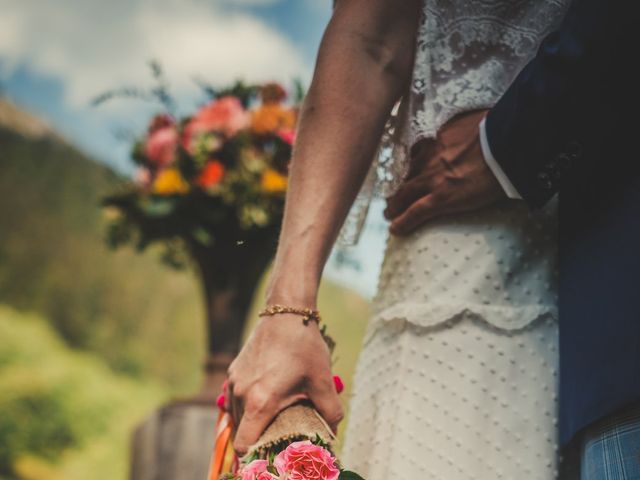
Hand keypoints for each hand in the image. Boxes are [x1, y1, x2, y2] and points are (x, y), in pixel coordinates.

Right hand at [226, 314, 342, 454]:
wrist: (286, 312)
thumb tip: (332, 432)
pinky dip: (246, 405)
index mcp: (260, 401)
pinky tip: (265, 397)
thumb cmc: (304, 346)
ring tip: (273, 417)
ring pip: (236, 415)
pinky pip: (234, 398)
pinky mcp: (233, 370)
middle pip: (240, 432)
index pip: (244, 445)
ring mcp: (234, 381)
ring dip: (251, 421)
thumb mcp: (322, 381)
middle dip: (257, 439)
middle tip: (278, 437)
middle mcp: (240, 394)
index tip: (270, 455)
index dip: (255, 456)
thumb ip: (330, 412)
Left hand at [384, 109, 506, 234]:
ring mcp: (432, 178)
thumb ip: (465, 126)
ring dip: (395, 205)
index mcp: (437, 139)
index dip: (409, 164)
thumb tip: (472, 124)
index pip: (416, 152)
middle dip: (396, 185)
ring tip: (390, 213)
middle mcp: (429, 158)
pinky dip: (403, 221)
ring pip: (404, 194)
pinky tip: (395, 229)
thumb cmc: (498, 130)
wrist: (506, 144)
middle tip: (391, 195)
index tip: (405, 170)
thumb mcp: (474, 121)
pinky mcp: (441, 198)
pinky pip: (416, 212)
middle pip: (405, 174)